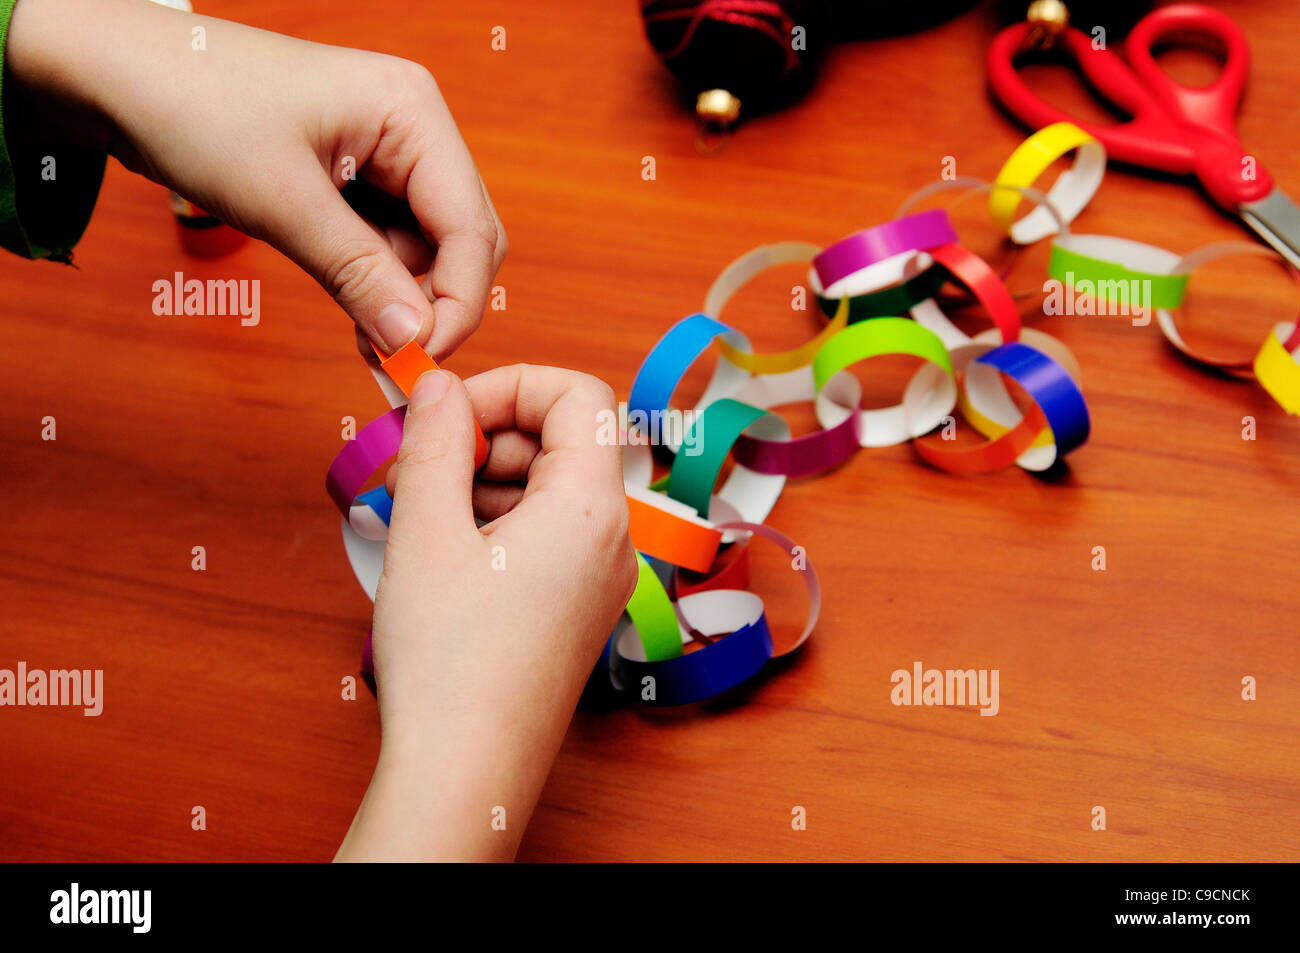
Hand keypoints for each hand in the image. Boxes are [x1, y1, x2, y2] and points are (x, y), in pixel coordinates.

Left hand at [6, 0, 504, 358]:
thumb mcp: (282, 201)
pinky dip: (375, 281)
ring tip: (361, 337)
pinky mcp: (356, 173)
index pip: (470, 227)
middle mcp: (412, 126)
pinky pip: (388, 241)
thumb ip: (359, 275)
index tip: (422, 360)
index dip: (456, 302)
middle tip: (393, 357)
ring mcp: (386, 150)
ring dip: (400, 297)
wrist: (111, 73)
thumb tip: (415, 342)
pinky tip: (352, 307)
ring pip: (427, 248)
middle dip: (434, 302)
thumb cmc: (190, 103)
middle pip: (463, 238)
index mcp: (413, 111)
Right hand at [335, 365, 637, 860]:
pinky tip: (444, 550)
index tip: (447, 413)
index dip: (510, 386)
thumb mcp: (428, 533)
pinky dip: (497, 520)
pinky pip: (549, 532)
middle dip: (486, 436)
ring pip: (551, 487)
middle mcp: (614, 538)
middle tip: (415, 469)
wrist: (467, 773)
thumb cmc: (450, 663)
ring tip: (418, 515)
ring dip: (484, 480)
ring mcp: (603, 575)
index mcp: (592, 508)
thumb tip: (440, 387)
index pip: (579, 396)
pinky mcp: (581, 605)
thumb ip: (434, 442)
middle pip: (564, 439)